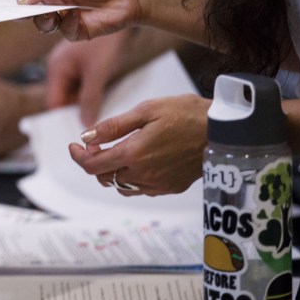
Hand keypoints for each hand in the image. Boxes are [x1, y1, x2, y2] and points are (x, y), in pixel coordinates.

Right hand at [13, 0, 143, 39]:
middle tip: (7, 10)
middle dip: (13, 9)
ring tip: (51, 12)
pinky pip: (61, 31)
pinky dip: (66, 23)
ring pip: (38, 22)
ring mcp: (61, 15)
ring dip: (41, 18)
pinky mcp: (74, 31)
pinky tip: (77, 15)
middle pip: (22, 7)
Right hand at [46, 33, 131, 126]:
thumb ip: (90, 99)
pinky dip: (90, 94)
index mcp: (57, 67)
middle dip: (74, 112)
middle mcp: (60, 66)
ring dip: (84, 103)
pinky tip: (102, 100)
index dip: (62, 118)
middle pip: (62, 98)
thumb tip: (85, 124)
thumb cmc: (110, 40)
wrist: (127, 11)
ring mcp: (72, 64)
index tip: (74, 134)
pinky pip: (83, 84)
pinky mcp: (84, 62)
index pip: (53, 102)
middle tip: (88, 128)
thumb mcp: (99, 73)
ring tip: (97, 115)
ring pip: (74, 92)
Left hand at [67, 94, 208, 195]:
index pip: (92, 165)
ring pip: (121, 186)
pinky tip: (138, 163)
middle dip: (94, 162)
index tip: (74, 146)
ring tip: (116, 153)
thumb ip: (114, 126)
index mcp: (133, 154)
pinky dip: (131, 179)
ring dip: (111, 173)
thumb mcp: (147, 110)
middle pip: (104, 177)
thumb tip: (86, 137)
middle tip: (96, 145)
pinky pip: (140, 189)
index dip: (78, 156)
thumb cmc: (187, 114)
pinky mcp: (171, 187)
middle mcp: (143, 174)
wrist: (225, 131)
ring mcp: (158, 184)